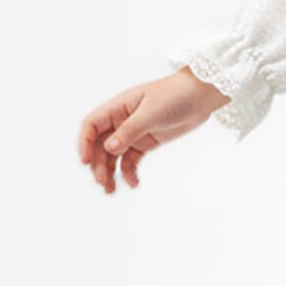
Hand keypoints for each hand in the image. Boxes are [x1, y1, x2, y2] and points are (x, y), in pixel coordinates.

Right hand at [78, 67, 230, 194]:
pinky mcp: (146, 142)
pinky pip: (131, 160)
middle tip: (101, 182)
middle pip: (100, 145)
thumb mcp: (151, 113)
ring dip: (110, 172)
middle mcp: (122, 120)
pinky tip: (133, 183)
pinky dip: (129, 172)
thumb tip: (109, 148)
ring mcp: (134, 132)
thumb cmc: (175, 95)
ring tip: (111, 190)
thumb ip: (129, 131)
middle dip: (98, 164)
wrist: (200, 96)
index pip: (92, 125)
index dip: (84, 143)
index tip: (85, 162)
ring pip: (114, 155)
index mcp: (118, 107)